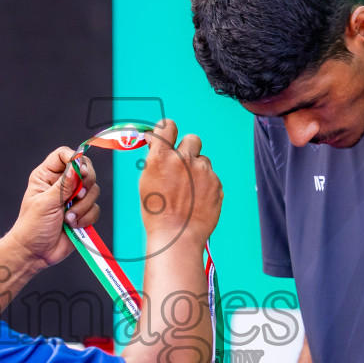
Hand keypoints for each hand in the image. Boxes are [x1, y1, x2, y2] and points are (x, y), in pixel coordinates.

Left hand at [5, 146, 100, 266]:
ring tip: (68, 218)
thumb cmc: (32, 227)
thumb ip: (64, 185)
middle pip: (86, 170)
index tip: (81, 171)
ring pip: (93, 191)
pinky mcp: (82, 213)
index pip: (64, 155)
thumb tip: (78, 167)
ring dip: (83, 207)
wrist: (36, 253)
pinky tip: (73, 225)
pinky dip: (86, 218)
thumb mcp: (46, 203)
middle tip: (78, 195)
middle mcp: (62, 184)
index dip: (76, 159)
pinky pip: (95, 209)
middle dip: (85, 185)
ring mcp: (73, 199)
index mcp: (46, 176)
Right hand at [140, 119, 222, 248]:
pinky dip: (205, 185)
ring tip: (188, 191)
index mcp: (161, 157)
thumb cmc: (157, 212)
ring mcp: (203, 171)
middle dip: (188, 148)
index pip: (168, 126)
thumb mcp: (147, 181)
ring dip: (197, 170)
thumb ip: (155, 159)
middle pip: (192, 139)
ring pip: (203, 160)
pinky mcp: (216, 183)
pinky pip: (211, 177)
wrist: (177, 236)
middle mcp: (183, 159)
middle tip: (182, 164)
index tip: (167, 134)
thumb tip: (156, 142)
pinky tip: (196, 200)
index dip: (167, 129)